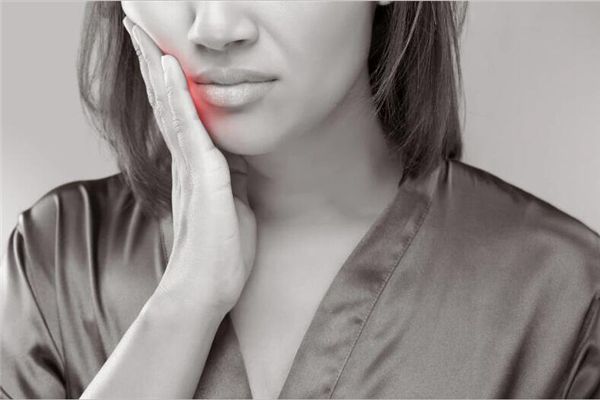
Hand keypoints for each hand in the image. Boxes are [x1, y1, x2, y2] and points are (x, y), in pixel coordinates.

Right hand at [122, 17, 256, 313]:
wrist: (206, 289)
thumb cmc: (219, 251)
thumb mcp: (231, 205)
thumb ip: (229, 180)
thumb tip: (235, 163)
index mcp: (195, 167)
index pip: (178, 116)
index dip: (167, 83)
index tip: (158, 53)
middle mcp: (187, 162)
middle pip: (166, 104)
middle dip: (153, 65)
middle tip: (137, 31)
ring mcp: (192, 168)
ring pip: (171, 108)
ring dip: (159, 69)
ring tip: (144, 36)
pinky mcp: (204, 178)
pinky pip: (189, 130)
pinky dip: (178, 98)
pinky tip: (171, 70)